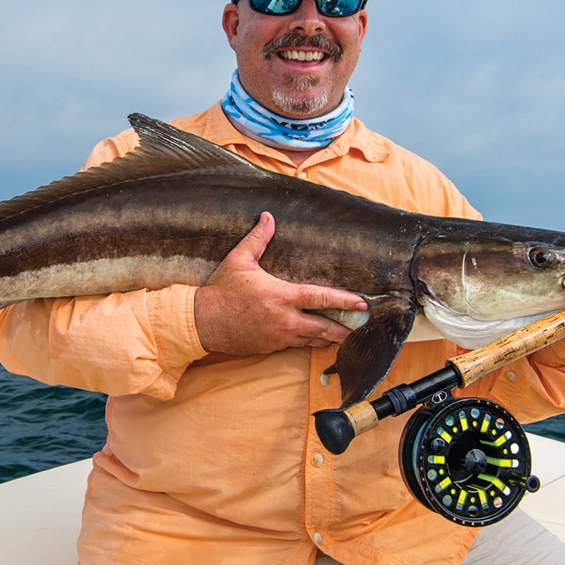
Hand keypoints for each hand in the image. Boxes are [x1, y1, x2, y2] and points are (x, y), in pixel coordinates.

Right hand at [193, 212, 369, 355]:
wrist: (202, 323)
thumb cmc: (221, 291)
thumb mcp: (239, 260)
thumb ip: (258, 238)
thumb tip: (267, 216)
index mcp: (283, 296)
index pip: (322, 298)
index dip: (345, 300)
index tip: (363, 303)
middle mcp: (286, 319)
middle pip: (326, 327)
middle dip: (346, 328)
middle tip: (362, 328)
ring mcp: (280, 337)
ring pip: (313, 340)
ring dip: (329, 338)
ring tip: (345, 336)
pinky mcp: (271, 348)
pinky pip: (296, 345)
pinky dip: (308, 342)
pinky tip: (316, 339)